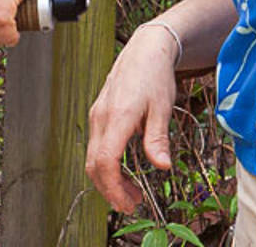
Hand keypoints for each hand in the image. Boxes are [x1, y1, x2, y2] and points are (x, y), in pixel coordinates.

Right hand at [85, 24, 180, 212]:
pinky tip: (123, 171)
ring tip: (131, 193)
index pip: (105, 161)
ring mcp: (97, 116)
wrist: (145, 49)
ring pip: (93, 157)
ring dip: (108, 180)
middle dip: (110, 190)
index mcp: (117, 116)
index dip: (114, 187)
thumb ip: (158, 138)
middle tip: (131, 205)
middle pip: (94, 165)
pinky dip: (106, 165)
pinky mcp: (99, 115)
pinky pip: (96, 146)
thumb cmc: (155, 75)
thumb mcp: (163, 107)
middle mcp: (101, 117)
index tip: (129, 203)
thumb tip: (161, 166)